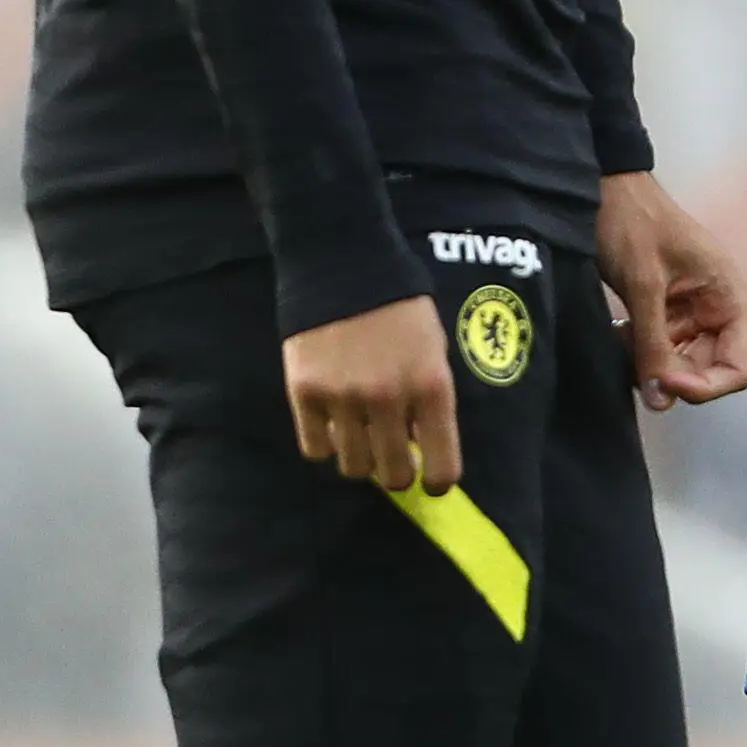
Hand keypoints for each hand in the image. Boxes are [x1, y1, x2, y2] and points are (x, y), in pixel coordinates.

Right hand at [284, 294, 460, 492]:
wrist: (343, 266)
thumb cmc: (400, 305)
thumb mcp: (433, 345)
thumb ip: (430, 395)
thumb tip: (421, 444)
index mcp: (431, 385)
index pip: (441, 463)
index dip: (437, 480)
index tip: (431, 481)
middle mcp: (389, 399)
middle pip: (393, 474)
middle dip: (397, 474)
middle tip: (394, 461)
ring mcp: (344, 399)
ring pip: (353, 467)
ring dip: (361, 459)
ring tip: (362, 435)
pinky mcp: (305, 395)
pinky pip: (316, 448)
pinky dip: (325, 443)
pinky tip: (333, 423)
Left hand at [596, 171, 746, 410]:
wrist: (606, 188)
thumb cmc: (633, 224)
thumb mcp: (644, 286)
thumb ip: (653, 346)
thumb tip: (661, 401)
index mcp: (730, 296)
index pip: (737, 369)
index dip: (704, 385)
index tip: (663, 379)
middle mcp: (719, 306)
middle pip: (709, 369)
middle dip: (672, 374)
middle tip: (634, 363)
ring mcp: (695, 309)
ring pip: (682, 362)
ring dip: (652, 362)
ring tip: (623, 340)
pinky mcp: (670, 309)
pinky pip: (663, 346)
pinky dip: (641, 349)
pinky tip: (620, 333)